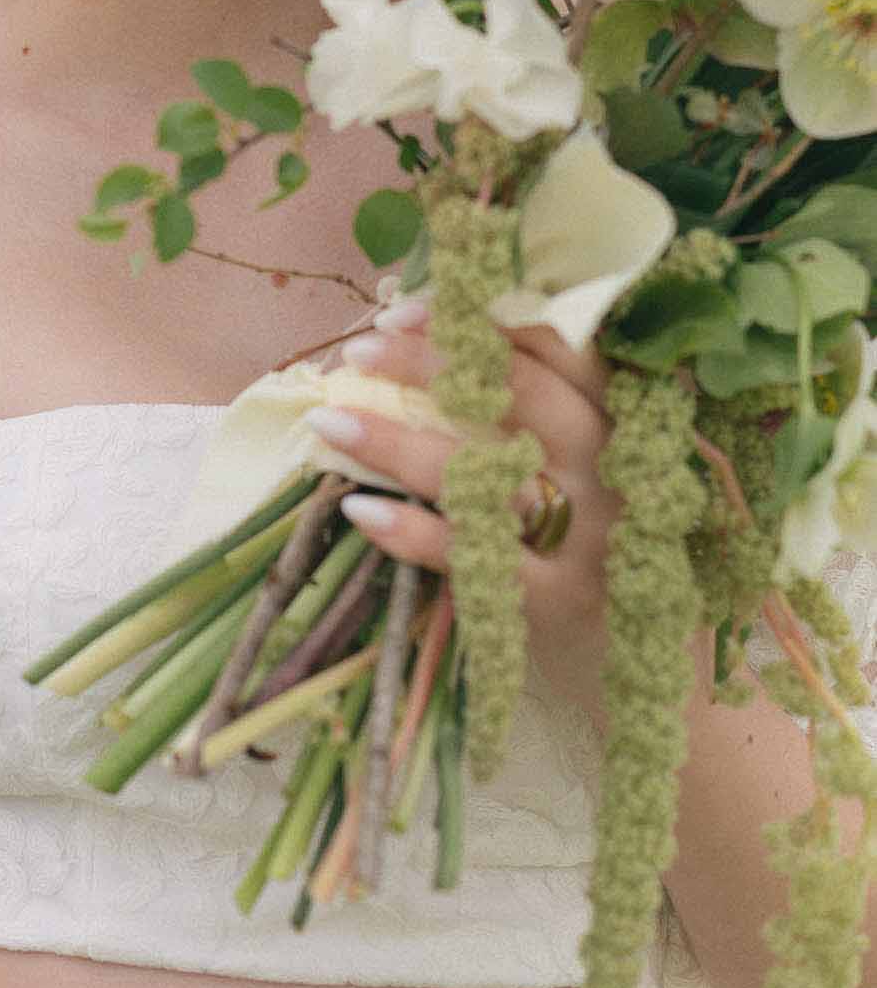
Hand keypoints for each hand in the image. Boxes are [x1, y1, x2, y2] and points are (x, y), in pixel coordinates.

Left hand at [308, 309, 623, 725]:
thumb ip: (544, 407)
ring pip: (486, 473)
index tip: (406, 310)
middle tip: (359, 350)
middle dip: (430, 363)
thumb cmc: (609, 541)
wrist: (659, 677)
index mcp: (628, 418)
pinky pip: (475, 556)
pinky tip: (359, 510)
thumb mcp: (600, 464)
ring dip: (398, 443)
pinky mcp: (561, 601)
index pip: (560, 346)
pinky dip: (413, 531)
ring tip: (328, 423)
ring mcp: (594, 537)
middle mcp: (617, 468)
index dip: (481, 319)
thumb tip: (424, 337)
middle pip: (520, 395)